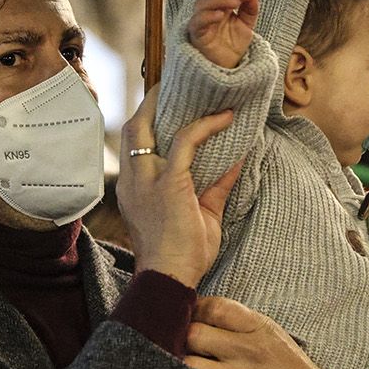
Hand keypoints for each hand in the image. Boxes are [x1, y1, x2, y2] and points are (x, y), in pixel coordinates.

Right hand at [118, 87, 243, 287]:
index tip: (170, 105)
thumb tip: (236, 160)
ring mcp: (146, 180)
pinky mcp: (168, 183)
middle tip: (178, 88)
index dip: (147, 119)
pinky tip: (226, 119)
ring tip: (202, 94)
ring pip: (149, 126)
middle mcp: (133, 180)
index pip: (132, 143)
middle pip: (132, 127)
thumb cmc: (183, 256)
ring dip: (172, 105)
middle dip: (151, 102)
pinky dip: (206, 127)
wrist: (171, 280)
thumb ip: (216, 186)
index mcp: (134, 188)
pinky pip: (186, 142)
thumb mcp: (202, 215)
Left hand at [184, 297, 352, 368]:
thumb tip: (199, 319)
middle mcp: (248, 349)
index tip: (184, 323)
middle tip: (175, 353)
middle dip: (179, 343)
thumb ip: (240, 327)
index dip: (191, 313)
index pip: (211, 306)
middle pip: (192, 334)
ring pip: (190, 368)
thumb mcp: (273, 337)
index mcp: (257, 327)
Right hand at [188, 0, 259, 69]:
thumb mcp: (247, 25)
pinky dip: (207, 16)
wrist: (229, 71)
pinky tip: (221, 15)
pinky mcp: (196, 36)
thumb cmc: (233, 47)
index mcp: (219, 7)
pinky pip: (197, 23)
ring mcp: (201, 23)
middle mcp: (208, 12)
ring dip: (219, 0)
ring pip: (202, 4)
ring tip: (235, 3)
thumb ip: (250, 9)